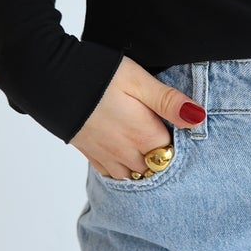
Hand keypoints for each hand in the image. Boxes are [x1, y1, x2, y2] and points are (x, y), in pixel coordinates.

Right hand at [69, 55, 206, 178]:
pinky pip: (114, 175)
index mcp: (143, 134)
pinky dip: (124, 170)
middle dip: (164, 157)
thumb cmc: (99, 75)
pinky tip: (126, 154)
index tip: (181, 128)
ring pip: (135, 176)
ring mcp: (107, 157)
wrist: (52, 79)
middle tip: (167, 135)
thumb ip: (168, 101)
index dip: (180, 141)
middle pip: (156, 168)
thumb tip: (199, 118)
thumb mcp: (138, 80)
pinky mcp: (91, 155)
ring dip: (145, 166)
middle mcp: (126, 153)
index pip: (174, 152)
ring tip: (148, 146)